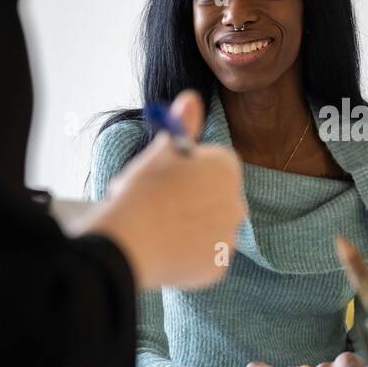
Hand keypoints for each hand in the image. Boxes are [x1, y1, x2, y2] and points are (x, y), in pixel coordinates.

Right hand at [86, 90, 245, 288]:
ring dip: (189, 228)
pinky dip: (186, 256)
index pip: (210, 166)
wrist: (129, 241)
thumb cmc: (143, 190)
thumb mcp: (161, 151)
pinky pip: (203, 258)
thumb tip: (191, 98)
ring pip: (208, 229)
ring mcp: (230, 238)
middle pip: (212, 198)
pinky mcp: (218, 268)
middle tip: (155, 205)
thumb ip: (183, 125)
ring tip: (156, 228)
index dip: (183, 172)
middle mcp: (238, 202)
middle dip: (190, 200)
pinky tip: (164, 251)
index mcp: (228, 168)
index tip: (161, 179)